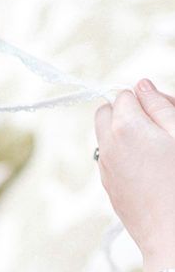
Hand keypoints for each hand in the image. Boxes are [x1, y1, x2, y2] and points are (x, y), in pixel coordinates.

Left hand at [95, 79, 174, 271]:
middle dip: (127, 113)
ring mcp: (105, 167)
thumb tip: (141, 84)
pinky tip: (153, 171)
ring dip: (124, 134)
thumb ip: (161, 107)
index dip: (148, 101)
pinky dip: (124, 155)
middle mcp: (107, 145)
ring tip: (158, 151)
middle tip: (160, 130)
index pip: (125, 94)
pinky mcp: (109, 187)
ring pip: (105, 136)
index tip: (167, 115)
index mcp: (125, 127)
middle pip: (105, 112)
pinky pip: (109, 159)